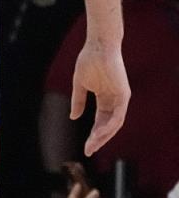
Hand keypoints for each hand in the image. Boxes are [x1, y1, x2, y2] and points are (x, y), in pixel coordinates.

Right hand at [71, 39, 129, 155]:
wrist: (98, 47)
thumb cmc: (89, 61)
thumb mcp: (80, 84)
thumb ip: (78, 101)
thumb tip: (73, 117)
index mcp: (104, 100)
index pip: (99, 122)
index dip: (92, 135)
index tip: (85, 147)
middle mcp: (114, 102)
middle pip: (107, 127)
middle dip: (98, 140)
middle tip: (88, 150)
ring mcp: (120, 99)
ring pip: (114, 124)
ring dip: (103, 135)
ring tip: (92, 143)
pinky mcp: (124, 95)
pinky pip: (119, 115)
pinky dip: (111, 125)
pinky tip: (101, 132)